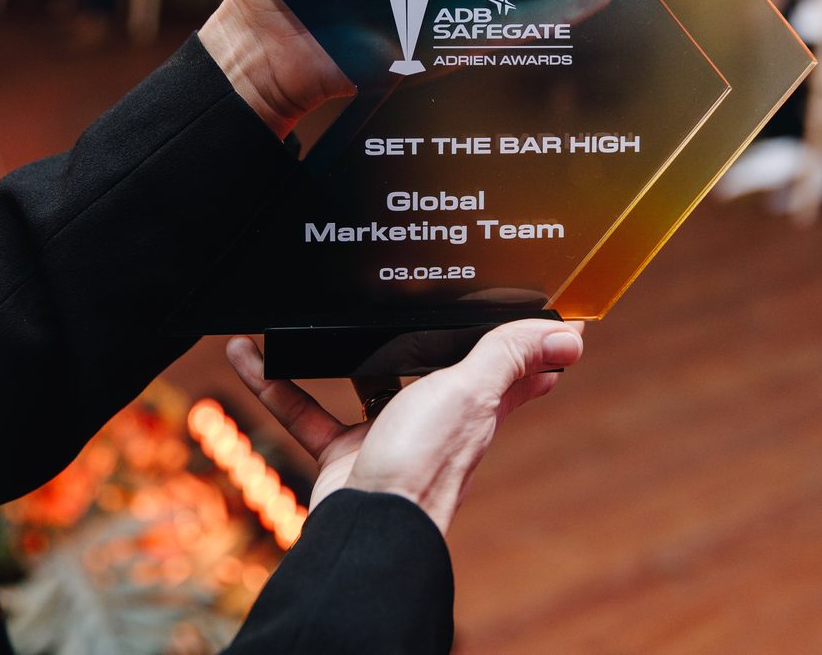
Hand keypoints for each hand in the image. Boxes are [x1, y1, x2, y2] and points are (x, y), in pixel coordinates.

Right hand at [226, 319, 584, 534]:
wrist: (367, 526)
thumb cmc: (424, 464)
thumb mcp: (470, 392)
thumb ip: (508, 357)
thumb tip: (572, 337)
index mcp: (474, 405)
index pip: (510, 371)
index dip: (520, 346)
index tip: (523, 315)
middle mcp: (435, 421)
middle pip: (428, 367)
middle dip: (412, 336)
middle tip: (396, 294)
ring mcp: (388, 438)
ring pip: (360, 382)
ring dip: (333, 351)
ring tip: (313, 313)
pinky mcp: (344, 455)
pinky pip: (306, 410)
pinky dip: (277, 383)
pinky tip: (250, 355)